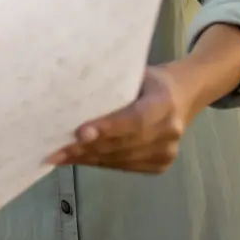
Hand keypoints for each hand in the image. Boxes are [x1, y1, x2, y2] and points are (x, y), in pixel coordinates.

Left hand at [48, 64, 196, 173]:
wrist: (183, 96)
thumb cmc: (149, 80)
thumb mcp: (136, 73)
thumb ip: (113, 84)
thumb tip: (71, 89)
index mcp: (164, 103)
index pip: (135, 119)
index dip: (108, 128)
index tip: (80, 133)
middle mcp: (169, 131)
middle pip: (124, 144)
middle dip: (88, 148)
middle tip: (57, 149)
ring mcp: (167, 153)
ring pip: (121, 159)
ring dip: (88, 159)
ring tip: (60, 156)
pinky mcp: (160, 166)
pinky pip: (124, 167)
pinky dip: (99, 163)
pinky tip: (78, 159)